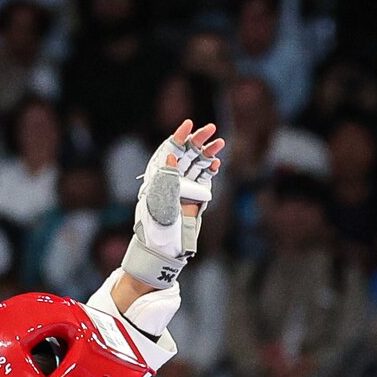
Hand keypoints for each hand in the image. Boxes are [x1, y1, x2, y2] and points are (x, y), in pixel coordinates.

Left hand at [123, 119, 224, 291]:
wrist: (165, 252)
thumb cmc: (157, 230)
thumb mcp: (160, 204)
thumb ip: (166, 180)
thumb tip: (170, 157)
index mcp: (158, 179)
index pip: (168, 152)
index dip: (178, 137)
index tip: (188, 124)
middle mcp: (171, 181)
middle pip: (185, 154)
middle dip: (197, 140)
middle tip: (211, 128)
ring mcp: (184, 188)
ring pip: (197, 164)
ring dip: (208, 152)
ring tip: (220, 142)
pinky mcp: (196, 198)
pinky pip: (204, 179)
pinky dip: (210, 170)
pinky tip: (216, 164)